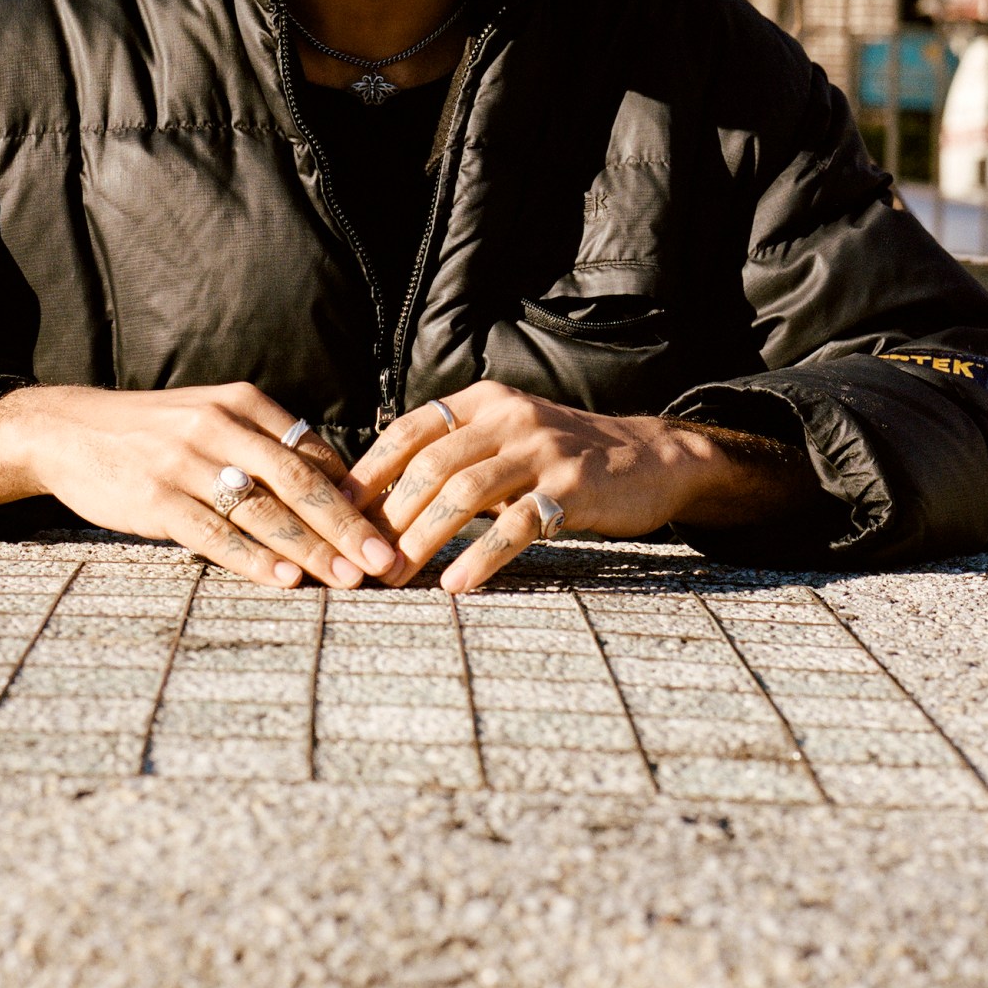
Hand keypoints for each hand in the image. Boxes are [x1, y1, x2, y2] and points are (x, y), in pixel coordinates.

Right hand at [0, 382, 401, 589]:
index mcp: (243, 402)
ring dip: (312, 550)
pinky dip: (254, 560)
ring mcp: (186, 461)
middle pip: (299, 480)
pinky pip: (216, 534)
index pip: (314, 451)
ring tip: (349, 581)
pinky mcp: (156, 497)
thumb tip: (333, 486)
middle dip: (348, 524)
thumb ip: (264, 446)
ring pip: (263, 511)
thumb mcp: (212, 419)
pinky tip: (285, 582)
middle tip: (386, 561)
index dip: (356, 494)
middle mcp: (220, 425)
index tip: (391, 529)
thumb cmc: (154, 432)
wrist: (69, 430)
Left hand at [347, 383, 792, 593]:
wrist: (651, 459)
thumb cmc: (563, 458)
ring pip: (464, 492)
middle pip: (430, 465)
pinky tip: (456, 585)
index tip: (336, 513)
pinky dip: (480, 555)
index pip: (410, 430)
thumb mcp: (506, 439)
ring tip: (395, 578)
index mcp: (483, 402)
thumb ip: (456, 455)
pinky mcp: (572, 487)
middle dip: (389, 516)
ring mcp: (541, 450)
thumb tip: (380, 499)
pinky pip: (516, 524)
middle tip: (362, 561)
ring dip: (423, 538)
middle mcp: (508, 417)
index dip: (369, 471)